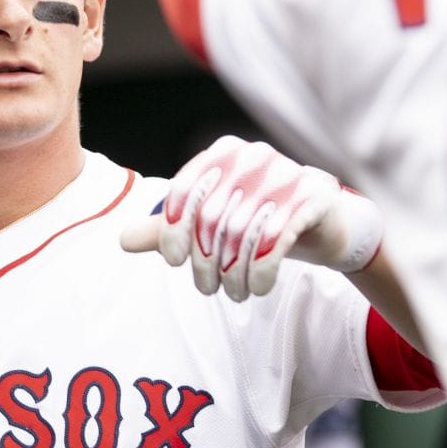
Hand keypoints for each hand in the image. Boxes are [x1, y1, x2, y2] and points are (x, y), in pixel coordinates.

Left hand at [122, 136, 382, 301]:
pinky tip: (257, 288)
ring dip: (234, 274)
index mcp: (224, 153)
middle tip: (208, 290)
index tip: (175, 262)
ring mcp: (286, 175)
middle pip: (213, 217)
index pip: (185, 191)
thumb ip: (170, 229)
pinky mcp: (313, 199)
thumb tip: (123, 240)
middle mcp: (253, 157)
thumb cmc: (260, 219)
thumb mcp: (212, 223)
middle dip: (206, 262)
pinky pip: (277, 240)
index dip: (174, 230)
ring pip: (243, 233)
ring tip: (233, 294)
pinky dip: (262, 271)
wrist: (323, 223)